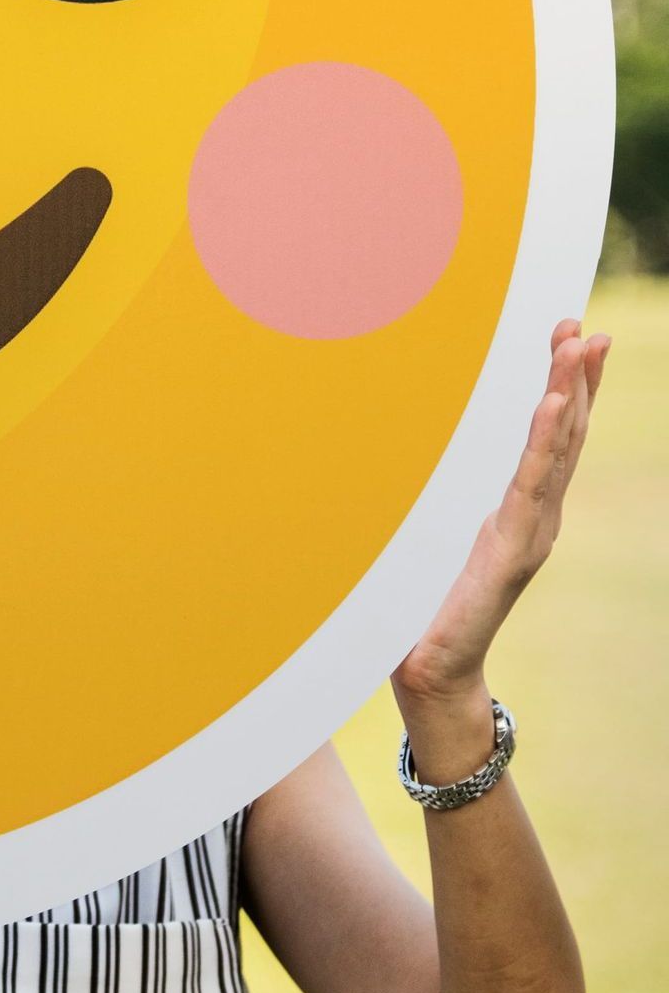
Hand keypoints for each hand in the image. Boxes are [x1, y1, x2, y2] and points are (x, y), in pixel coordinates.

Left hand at [391, 319, 610, 772]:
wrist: (430, 667)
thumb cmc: (425, 602)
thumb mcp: (432, 533)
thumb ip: (436, 496)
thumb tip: (406, 454)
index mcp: (517, 509)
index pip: (549, 435)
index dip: (565, 386)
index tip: (572, 336)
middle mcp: (535, 516)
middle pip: (565, 433)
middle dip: (577, 377)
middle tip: (587, 325)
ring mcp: (531, 532)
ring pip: (558, 450)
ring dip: (570, 394)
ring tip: (583, 347)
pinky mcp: (514, 551)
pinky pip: (533, 486)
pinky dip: (547, 442)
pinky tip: (556, 404)